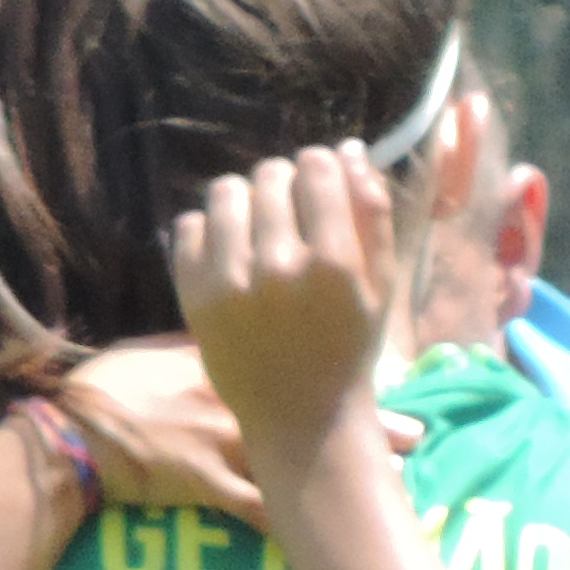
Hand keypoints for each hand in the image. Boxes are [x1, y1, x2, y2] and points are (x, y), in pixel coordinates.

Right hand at [44, 340, 425, 528]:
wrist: (74, 428)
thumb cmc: (117, 383)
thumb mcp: (170, 349)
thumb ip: (217, 338)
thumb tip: (253, 319)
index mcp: (227, 359)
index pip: (298, 355)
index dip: (345, 365)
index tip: (389, 368)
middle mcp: (234, 398)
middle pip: (312, 411)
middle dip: (364, 426)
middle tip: (415, 435)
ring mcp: (222, 444)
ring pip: (296, 462)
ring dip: (340, 478)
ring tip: (389, 489)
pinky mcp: (205, 485)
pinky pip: (253, 508)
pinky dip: (287, 524)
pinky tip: (324, 538)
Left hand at [171, 148, 402, 470]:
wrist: (301, 419)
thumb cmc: (349, 348)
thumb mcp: (380, 285)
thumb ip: (372, 214)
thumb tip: (347, 150)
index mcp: (333, 263)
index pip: (316, 167)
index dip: (320, 167)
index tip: (320, 186)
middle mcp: (278, 267)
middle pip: (270, 175)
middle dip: (284, 184)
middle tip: (289, 214)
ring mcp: (230, 283)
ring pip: (226, 192)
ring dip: (244, 200)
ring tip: (256, 228)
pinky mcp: (194, 297)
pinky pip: (189, 226)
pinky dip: (209, 231)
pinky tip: (229, 253)